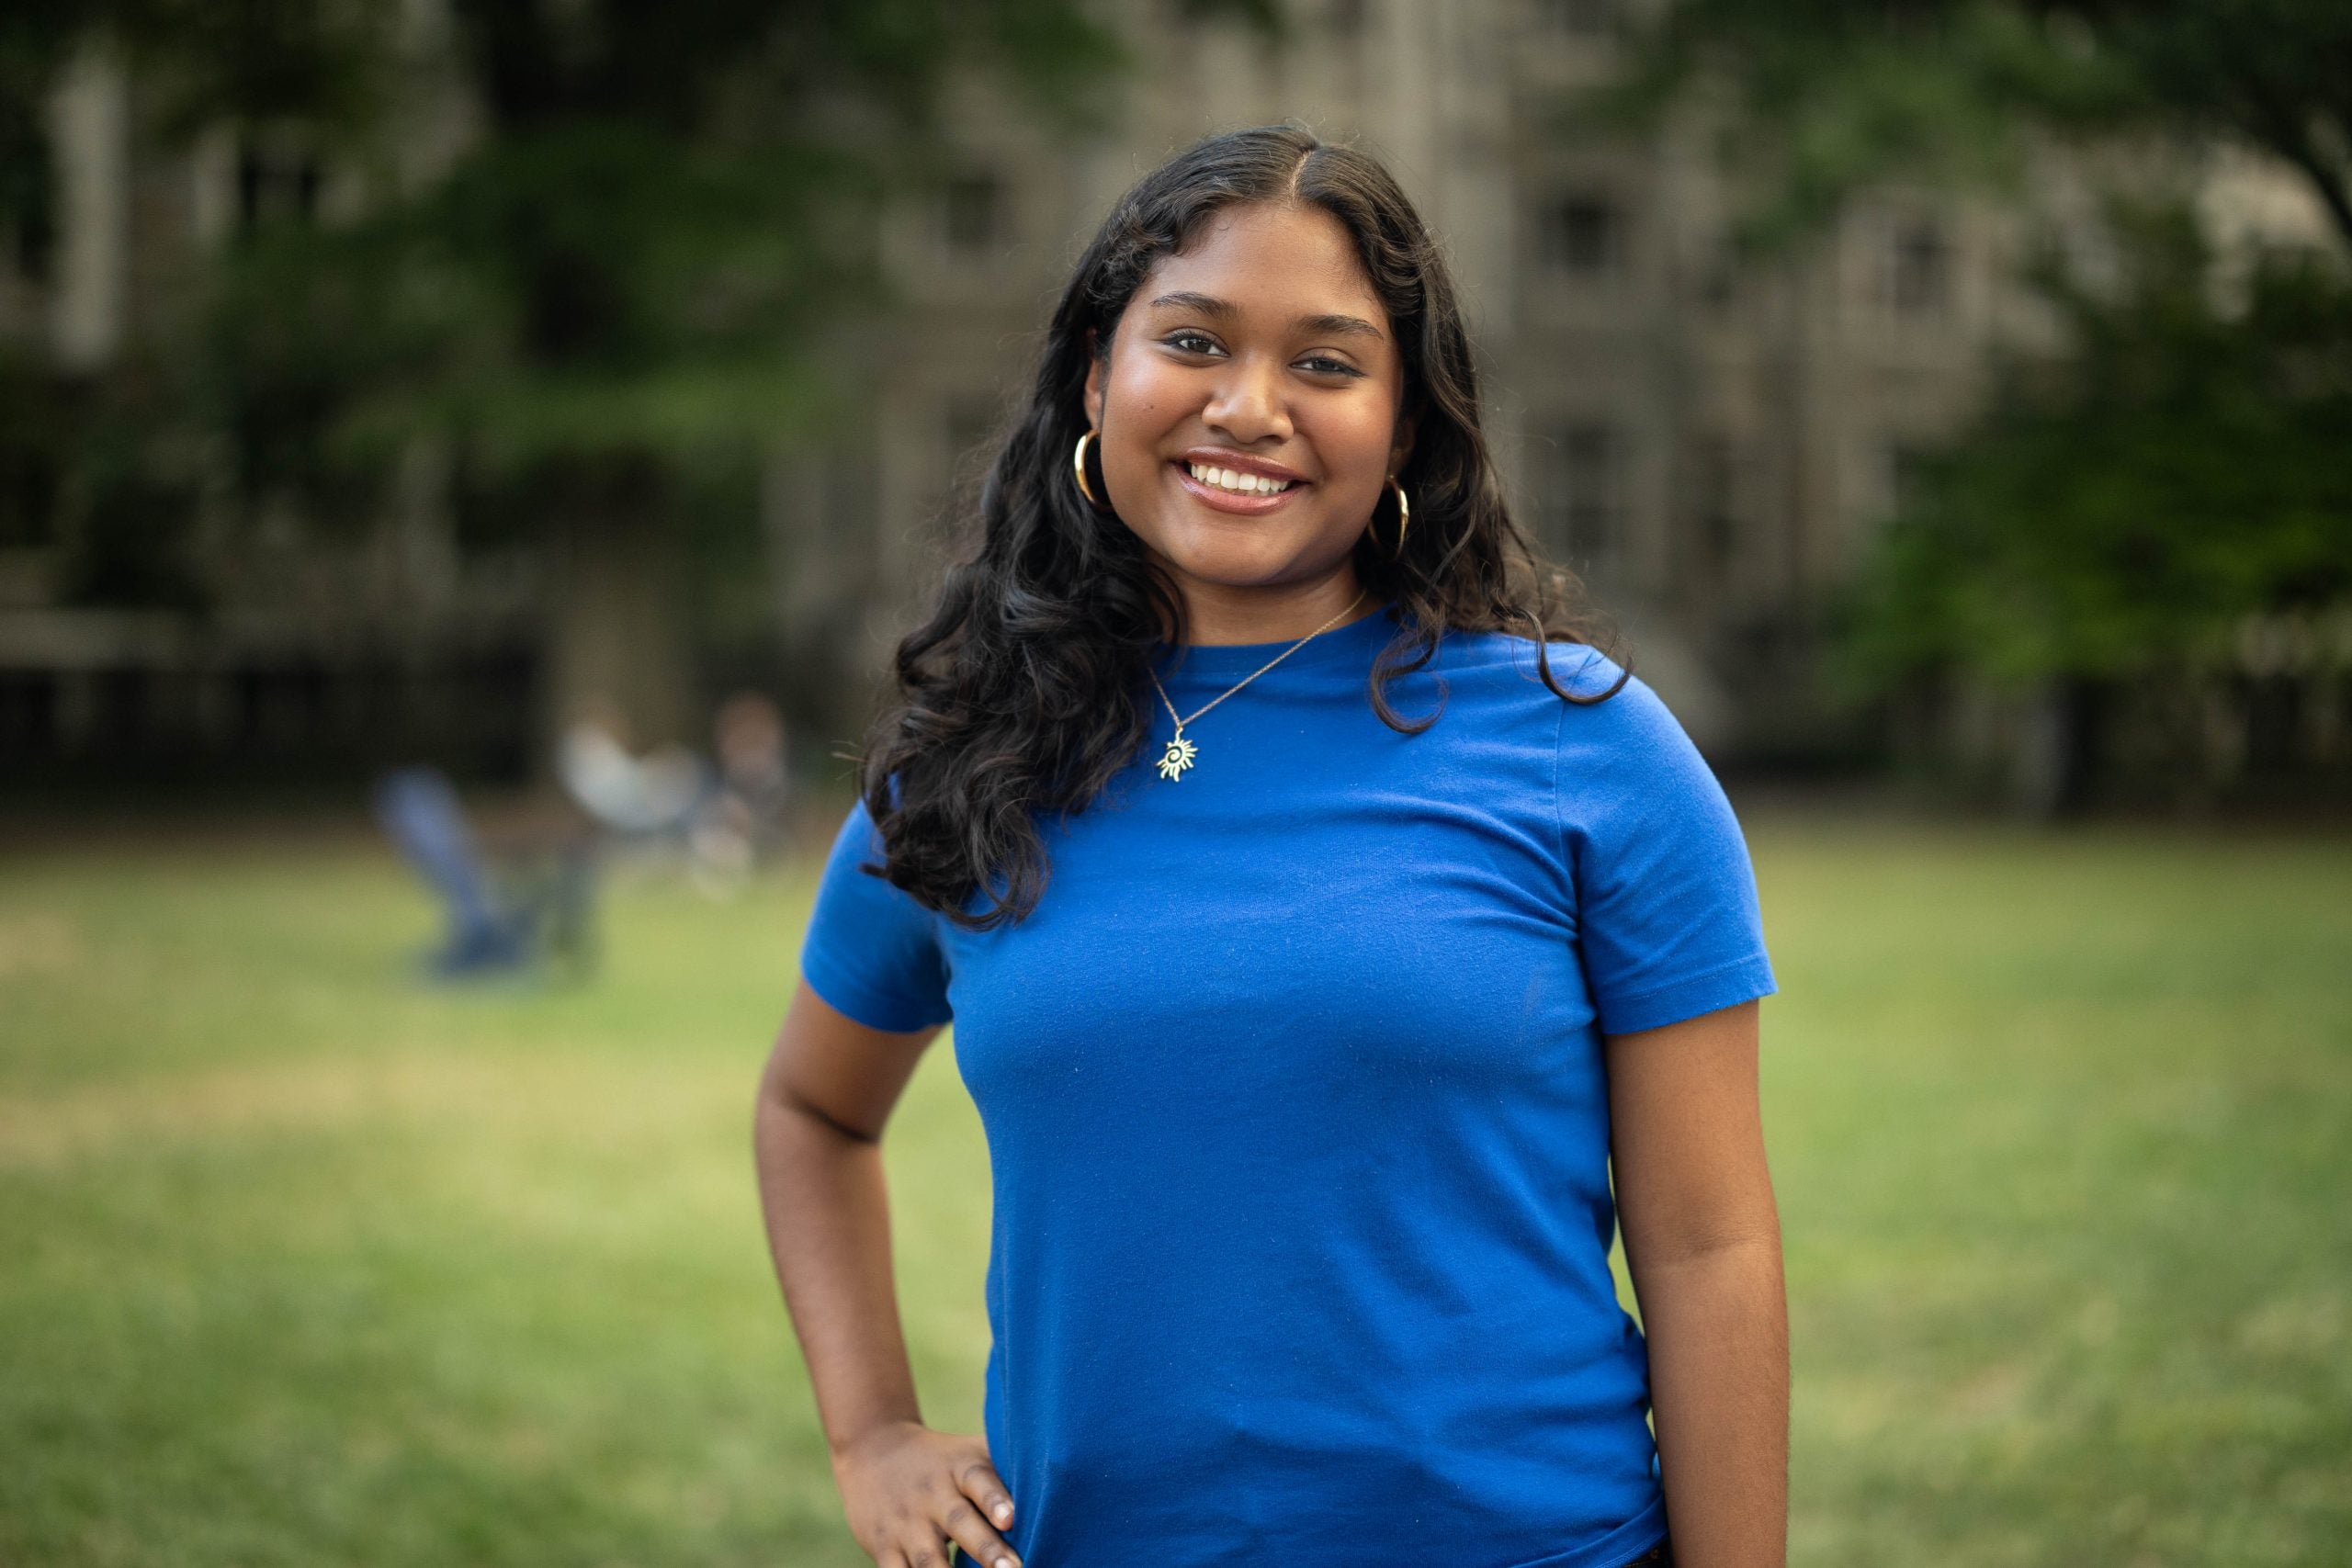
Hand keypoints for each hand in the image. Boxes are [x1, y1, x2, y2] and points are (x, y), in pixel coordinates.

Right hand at [831, 1419, 1020, 1567]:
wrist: (872, 1449)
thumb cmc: (941, 1459)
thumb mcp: (968, 1452)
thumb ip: (1005, 1469)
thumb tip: (1066, 1481)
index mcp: (958, 1468)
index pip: (978, 1478)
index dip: (995, 1498)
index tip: (1012, 1518)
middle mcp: (932, 1495)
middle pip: (959, 1521)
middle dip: (986, 1549)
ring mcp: (905, 1524)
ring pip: (927, 1558)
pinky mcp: (883, 1547)